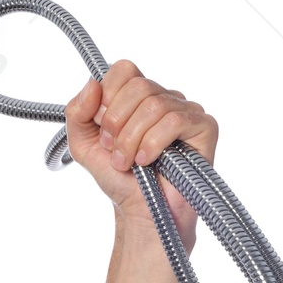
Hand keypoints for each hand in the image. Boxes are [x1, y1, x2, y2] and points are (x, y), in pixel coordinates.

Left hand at [61, 61, 216, 247]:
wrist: (140, 212)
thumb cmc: (119, 179)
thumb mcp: (84, 145)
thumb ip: (77, 113)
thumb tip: (92, 83)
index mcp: (139, 96)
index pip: (124, 70)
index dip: (108, 97)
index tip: (103, 130)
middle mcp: (164, 98)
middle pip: (139, 86)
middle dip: (117, 123)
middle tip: (114, 152)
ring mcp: (186, 111)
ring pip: (154, 105)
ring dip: (132, 140)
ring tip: (128, 163)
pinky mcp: (204, 128)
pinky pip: (175, 121)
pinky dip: (153, 144)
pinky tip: (147, 162)